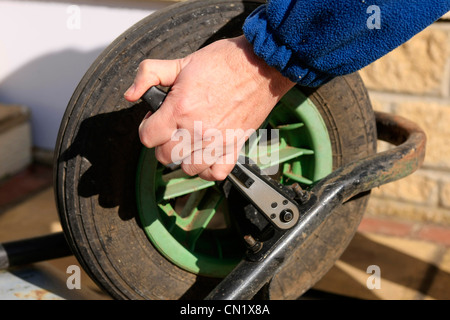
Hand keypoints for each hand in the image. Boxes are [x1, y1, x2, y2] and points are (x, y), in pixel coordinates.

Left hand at [124, 35, 294, 180]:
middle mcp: (197, 130)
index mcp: (180, 109)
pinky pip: (216, 173)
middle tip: (172, 130)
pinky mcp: (234, 146)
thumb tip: (130, 95)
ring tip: (189, 144)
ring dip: (184, 159)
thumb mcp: (181, 62)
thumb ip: (149, 74)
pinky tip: (207, 156)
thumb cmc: (225, 62)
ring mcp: (217, 141)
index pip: (147, 138)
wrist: (260, 65)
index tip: (155, 121)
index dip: (147, 128)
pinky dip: (208, 169)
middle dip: (163, 144)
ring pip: (188, 169)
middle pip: (165, 157)